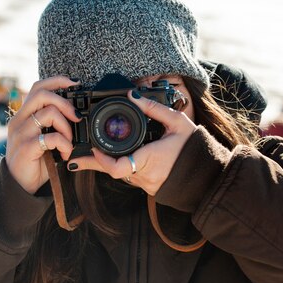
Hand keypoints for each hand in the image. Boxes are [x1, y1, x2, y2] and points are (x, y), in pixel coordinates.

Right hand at [5, 76, 81, 193]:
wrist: (20, 185)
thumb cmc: (35, 160)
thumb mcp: (42, 136)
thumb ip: (51, 123)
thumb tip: (76, 112)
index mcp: (23, 115)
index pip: (37, 87)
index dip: (57, 81)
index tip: (75, 84)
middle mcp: (19, 121)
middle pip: (42, 95)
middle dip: (65, 103)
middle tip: (76, 118)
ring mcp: (21, 134)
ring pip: (49, 114)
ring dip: (67, 128)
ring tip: (69, 142)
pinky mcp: (25, 148)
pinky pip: (51, 138)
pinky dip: (64, 145)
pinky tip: (65, 154)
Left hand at [68, 90, 196, 195]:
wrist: (208, 174)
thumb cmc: (194, 148)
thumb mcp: (177, 122)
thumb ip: (154, 108)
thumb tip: (134, 95)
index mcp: (149, 159)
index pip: (116, 167)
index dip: (100, 161)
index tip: (94, 149)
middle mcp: (145, 176)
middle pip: (112, 171)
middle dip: (94, 162)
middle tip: (74, 157)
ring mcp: (146, 184)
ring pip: (120, 174)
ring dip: (107, 164)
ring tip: (87, 156)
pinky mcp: (149, 187)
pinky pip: (130, 176)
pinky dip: (121, 167)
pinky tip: (110, 161)